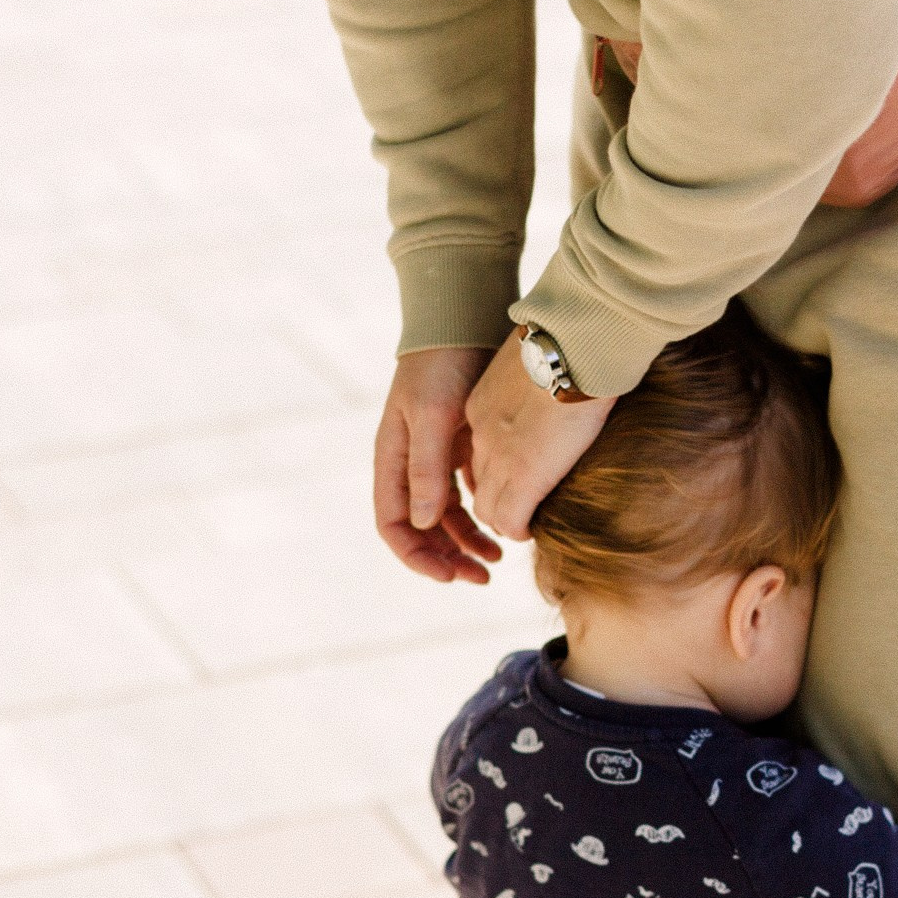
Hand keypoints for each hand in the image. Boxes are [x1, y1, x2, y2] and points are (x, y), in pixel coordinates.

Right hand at [374, 347, 503, 583]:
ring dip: (467, 540)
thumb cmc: (443, 363)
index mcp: (392, 459)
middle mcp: (408, 462)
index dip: (418, 556)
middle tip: (482, 577)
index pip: (393, 525)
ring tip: (498, 559)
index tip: (450, 576)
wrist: (464, 319)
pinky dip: (482, 512)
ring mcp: (434, 454)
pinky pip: (466, 491)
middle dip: (447, 556)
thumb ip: (427, 469)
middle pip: (421, 527)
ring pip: (446, 514)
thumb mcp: (434, 416)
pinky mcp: (459, 444)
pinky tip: (505, 521)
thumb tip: (423, 523)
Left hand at [465, 330, 616, 540]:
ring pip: (488, 507)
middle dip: (497, 499)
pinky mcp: (523, 477)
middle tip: (521, 509)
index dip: (498, 468)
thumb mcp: (541, 361)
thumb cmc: (572, 343)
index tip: (519, 476)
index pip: (482, 449)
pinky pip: (510, 520)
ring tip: (527, 525)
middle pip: (480, 481)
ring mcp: (499, 457)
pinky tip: (533, 530)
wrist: (576, 345)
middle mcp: (483, 433)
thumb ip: (538, 380)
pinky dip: (518, 530)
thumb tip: (563, 380)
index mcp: (484, 404)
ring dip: (506, 520)